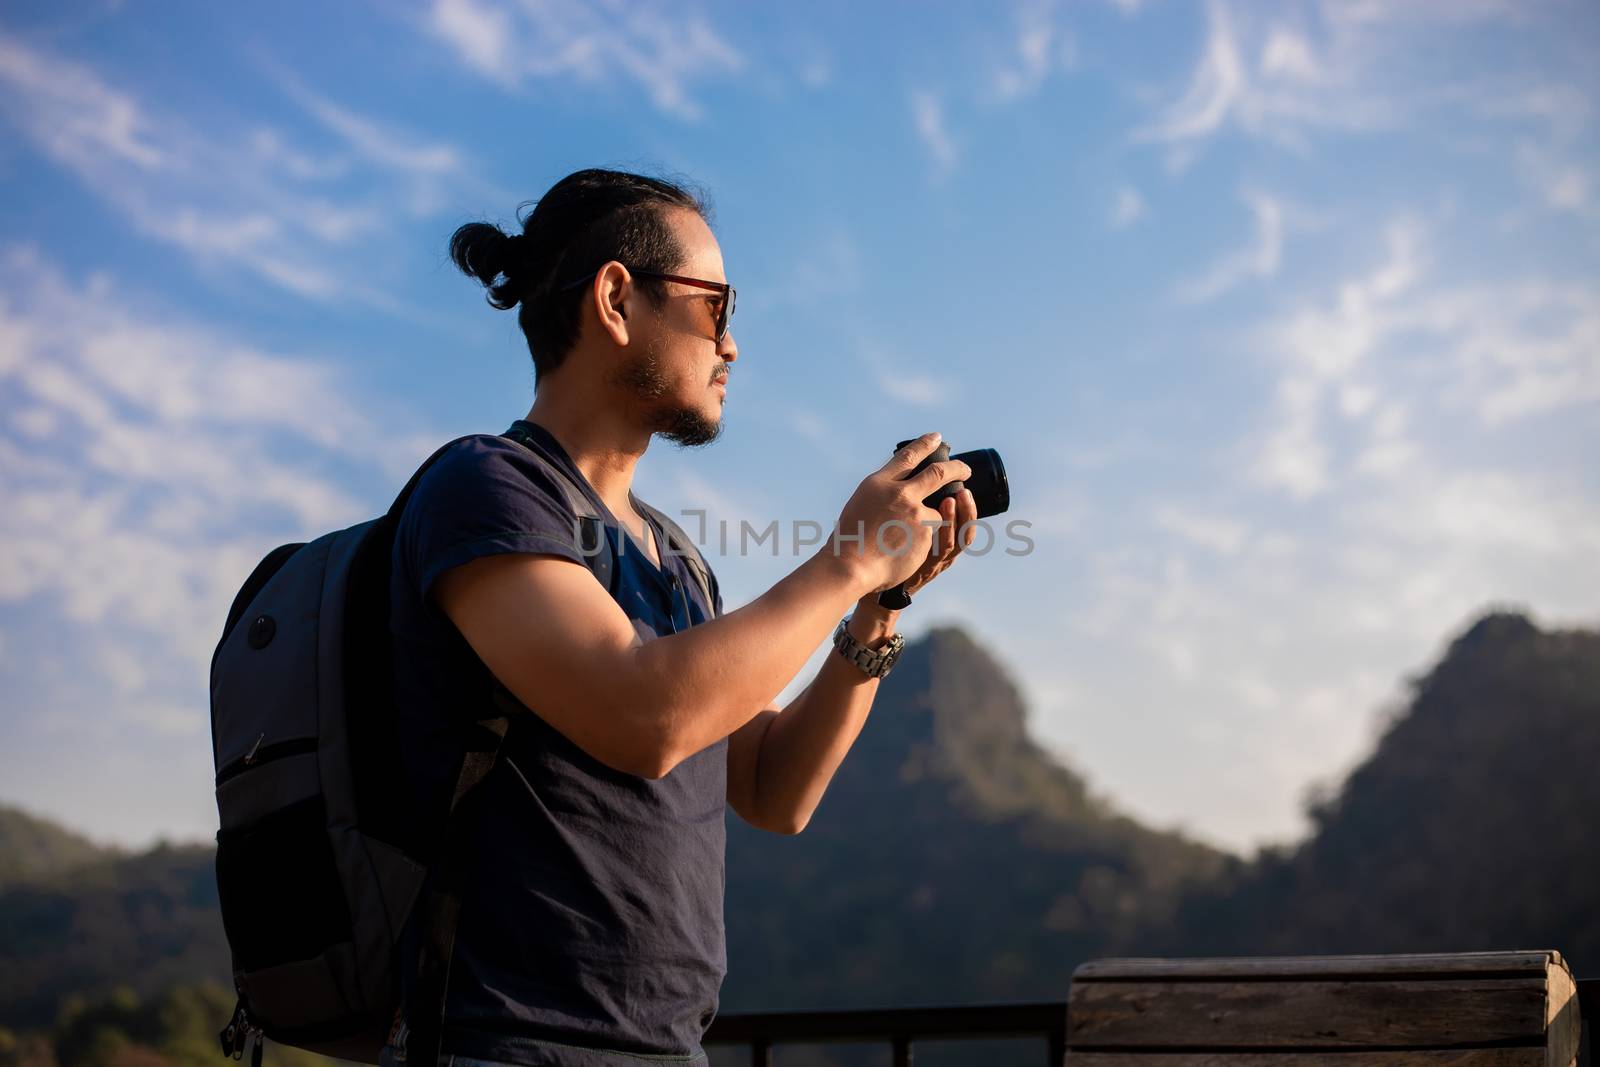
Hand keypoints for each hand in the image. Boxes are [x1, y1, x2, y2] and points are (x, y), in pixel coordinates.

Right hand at [828, 432, 972, 595]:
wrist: (851, 565)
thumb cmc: (849, 538)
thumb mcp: (862, 503)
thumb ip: (885, 493)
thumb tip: (904, 488)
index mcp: (879, 483)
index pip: (908, 456)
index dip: (925, 444)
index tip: (936, 437)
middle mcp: (901, 493)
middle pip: (938, 473)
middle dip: (956, 468)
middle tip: (965, 468)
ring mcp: (916, 513)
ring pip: (936, 512)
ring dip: (928, 524)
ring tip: (904, 538)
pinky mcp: (926, 533)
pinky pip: (933, 535)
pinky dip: (922, 542)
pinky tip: (902, 551)